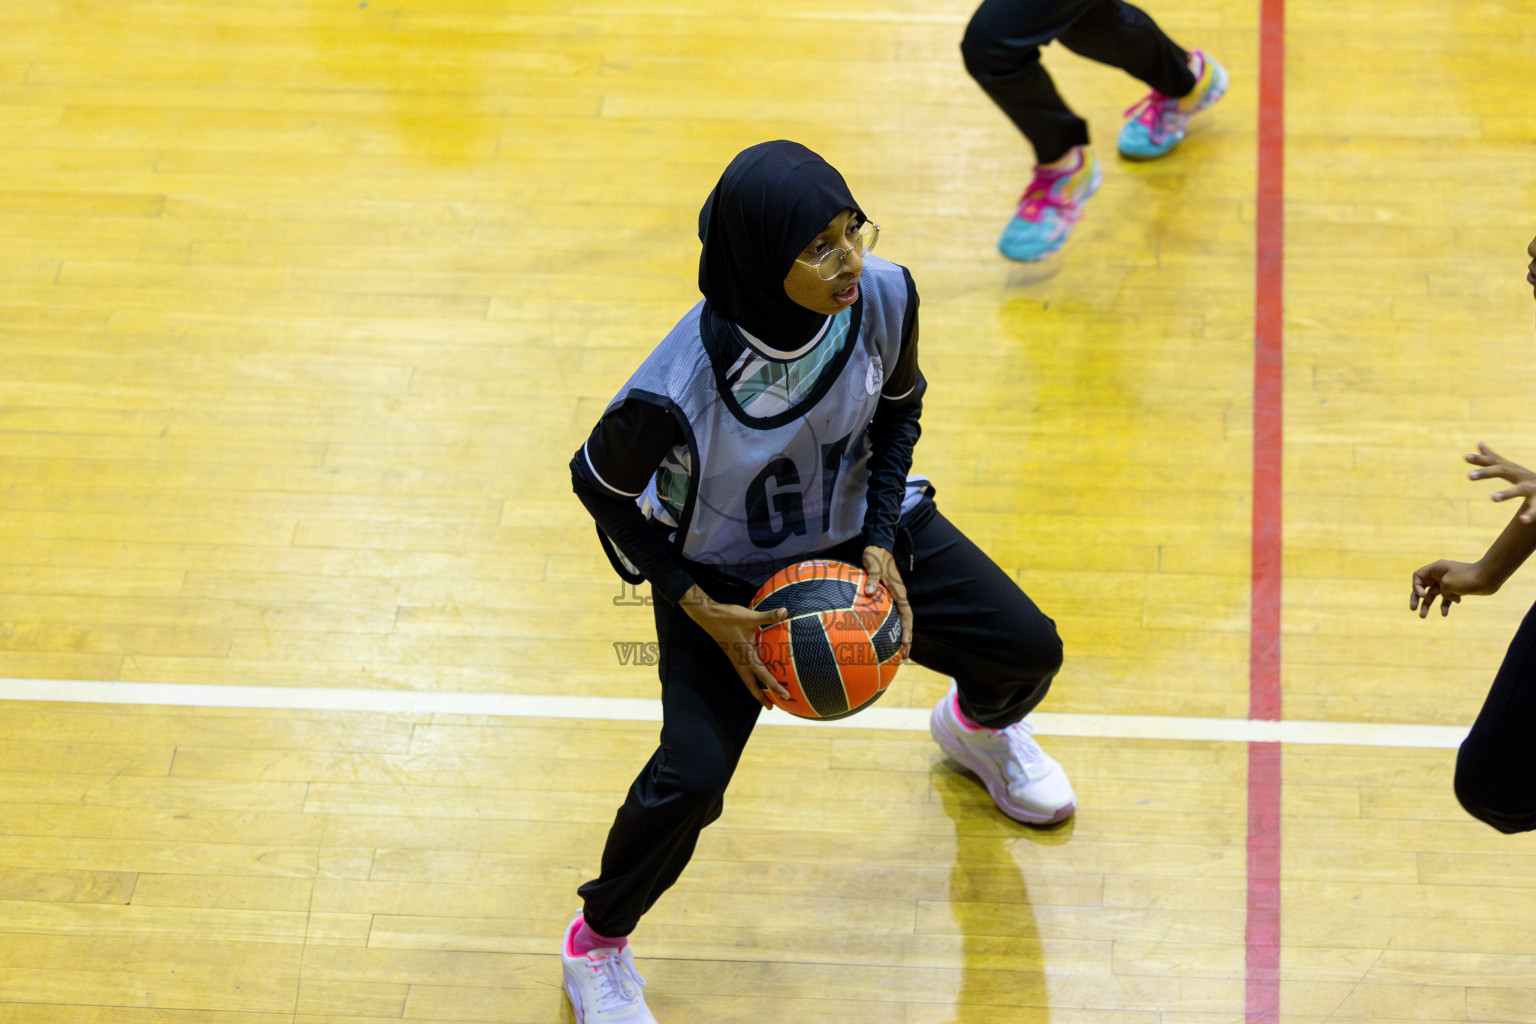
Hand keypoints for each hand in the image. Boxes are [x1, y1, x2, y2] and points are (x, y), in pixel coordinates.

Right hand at [680, 584, 789, 708]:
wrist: (708, 616)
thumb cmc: (729, 617)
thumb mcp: (750, 616)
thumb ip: (768, 616)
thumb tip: (785, 611)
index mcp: (746, 655)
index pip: (763, 675)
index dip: (775, 686)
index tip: (785, 695)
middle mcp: (740, 661)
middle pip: (751, 685)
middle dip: (761, 697)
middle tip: (772, 707)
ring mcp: (735, 660)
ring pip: (746, 680)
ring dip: (755, 690)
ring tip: (765, 698)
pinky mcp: (733, 656)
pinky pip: (743, 672)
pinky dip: (751, 679)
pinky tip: (756, 677)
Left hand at [861, 545, 912, 659]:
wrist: (877, 545)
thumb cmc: (875, 555)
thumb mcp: (872, 564)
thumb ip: (872, 578)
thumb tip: (868, 592)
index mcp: (899, 592)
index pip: (907, 616)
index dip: (907, 632)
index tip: (905, 645)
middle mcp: (899, 596)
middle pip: (906, 622)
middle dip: (906, 640)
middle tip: (902, 657)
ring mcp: (893, 597)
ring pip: (899, 620)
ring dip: (899, 635)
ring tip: (894, 652)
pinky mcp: (886, 596)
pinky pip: (890, 614)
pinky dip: (888, 626)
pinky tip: (879, 635)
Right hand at [1410, 559, 1490, 617]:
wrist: (1489, 578)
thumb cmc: (1467, 578)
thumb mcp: (1447, 584)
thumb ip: (1440, 591)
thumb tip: (1445, 596)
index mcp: (1436, 569)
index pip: (1418, 577)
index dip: (1417, 587)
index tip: (1424, 596)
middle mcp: (1440, 575)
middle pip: (1422, 587)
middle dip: (1416, 598)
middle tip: (1412, 609)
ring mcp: (1448, 582)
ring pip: (1433, 595)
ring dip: (1427, 606)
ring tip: (1422, 617)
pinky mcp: (1456, 590)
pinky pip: (1446, 599)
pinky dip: (1445, 605)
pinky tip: (1445, 613)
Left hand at [1467, 443, 1535, 522]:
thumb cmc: (1528, 479)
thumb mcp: (1511, 468)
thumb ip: (1494, 458)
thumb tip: (1479, 444)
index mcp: (1513, 470)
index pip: (1494, 463)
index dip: (1480, 460)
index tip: (1464, 457)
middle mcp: (1522, 477)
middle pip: (1503, 471)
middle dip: (1486, 473)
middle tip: (1468, 476)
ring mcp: (1532, 488)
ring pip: (1520, 490)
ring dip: (1507, 494)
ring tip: (1493, 498)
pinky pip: (1535, 509)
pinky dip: (1530, 515)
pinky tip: (1523, 520)